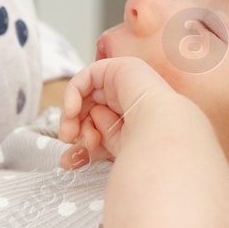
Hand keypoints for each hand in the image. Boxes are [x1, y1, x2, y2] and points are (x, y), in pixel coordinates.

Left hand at [58, 56, 177, 166]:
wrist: (161, 133)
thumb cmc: (144, 147)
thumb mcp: (112, 150)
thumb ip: (92, 148)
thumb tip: (67, 159)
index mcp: (133, 121)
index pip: (101, 128)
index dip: (83, 141)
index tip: (72, 159)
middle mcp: (130, 100)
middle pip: (90, 110)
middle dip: (75, 127)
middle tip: (69, 140)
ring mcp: (125, 82)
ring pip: (86, 96)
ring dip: (72, 115)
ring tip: (71, 133)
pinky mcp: (119, 68)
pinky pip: (86, 78)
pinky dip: (73, 94)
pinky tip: (71, 111)